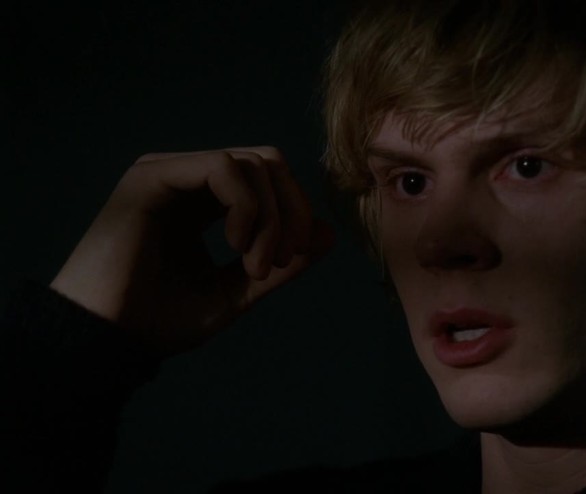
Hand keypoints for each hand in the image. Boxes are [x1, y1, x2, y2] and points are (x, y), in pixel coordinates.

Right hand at [50, 147, 334, 353]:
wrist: (104, 340)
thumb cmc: (159, 320)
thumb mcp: (237, 293)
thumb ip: (282, 264)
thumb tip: (328, 234)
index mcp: (205, 203)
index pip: (270, 180)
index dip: (294, 214)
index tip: (288, 262)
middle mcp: (188, 179)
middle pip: (269, 163)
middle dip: (292, 210)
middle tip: (283, 260)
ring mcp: (169, 173)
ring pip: (253, 162)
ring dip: (271, 217)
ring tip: (257, 266)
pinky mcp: (152, 176)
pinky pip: (223, 168)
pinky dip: (247, 208)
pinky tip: (237, 246)